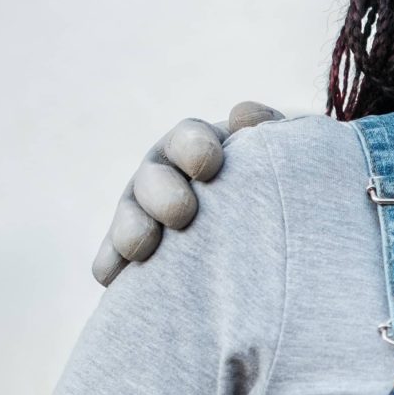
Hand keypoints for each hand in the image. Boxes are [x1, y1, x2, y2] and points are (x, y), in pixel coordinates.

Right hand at [92, 102, 283, 285]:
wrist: (273, 245)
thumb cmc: (277, 192)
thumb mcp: (282, 158)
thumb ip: (268, 130)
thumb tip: (243, 115)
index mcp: (199, 149)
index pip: (190, 138)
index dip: (195, 146)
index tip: (209, 164)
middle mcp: (165, 179)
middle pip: (153, 179)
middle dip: (162, 192)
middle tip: (181, 213)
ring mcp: (143, 217)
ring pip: (128, 219)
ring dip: (131, 230)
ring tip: (140, 246)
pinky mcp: (131, 258)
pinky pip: (112, 261)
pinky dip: (111, 267)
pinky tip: (111, 279)